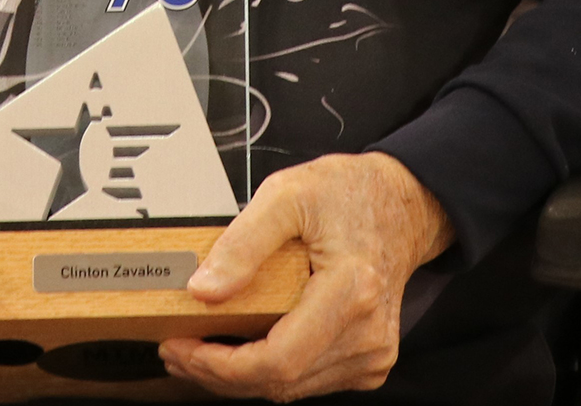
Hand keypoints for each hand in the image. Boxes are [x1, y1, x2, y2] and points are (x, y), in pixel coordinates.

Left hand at [160, 152, 454, 400]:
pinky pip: (306, 381)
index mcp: (351, 291)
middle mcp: (367, 332)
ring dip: (239, 376)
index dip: (220, 366)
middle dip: (218, 373)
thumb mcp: (287, 194)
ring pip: (290, 389)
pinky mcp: (368, 361)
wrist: (403, 206)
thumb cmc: (351, 195)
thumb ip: (243, 242)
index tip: (182, 347)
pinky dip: (267, 371)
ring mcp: (372, 352)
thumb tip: (204, 289)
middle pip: (279, 382)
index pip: (278, 360)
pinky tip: (240, 350)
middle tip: (177, 349)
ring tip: (199, 350)